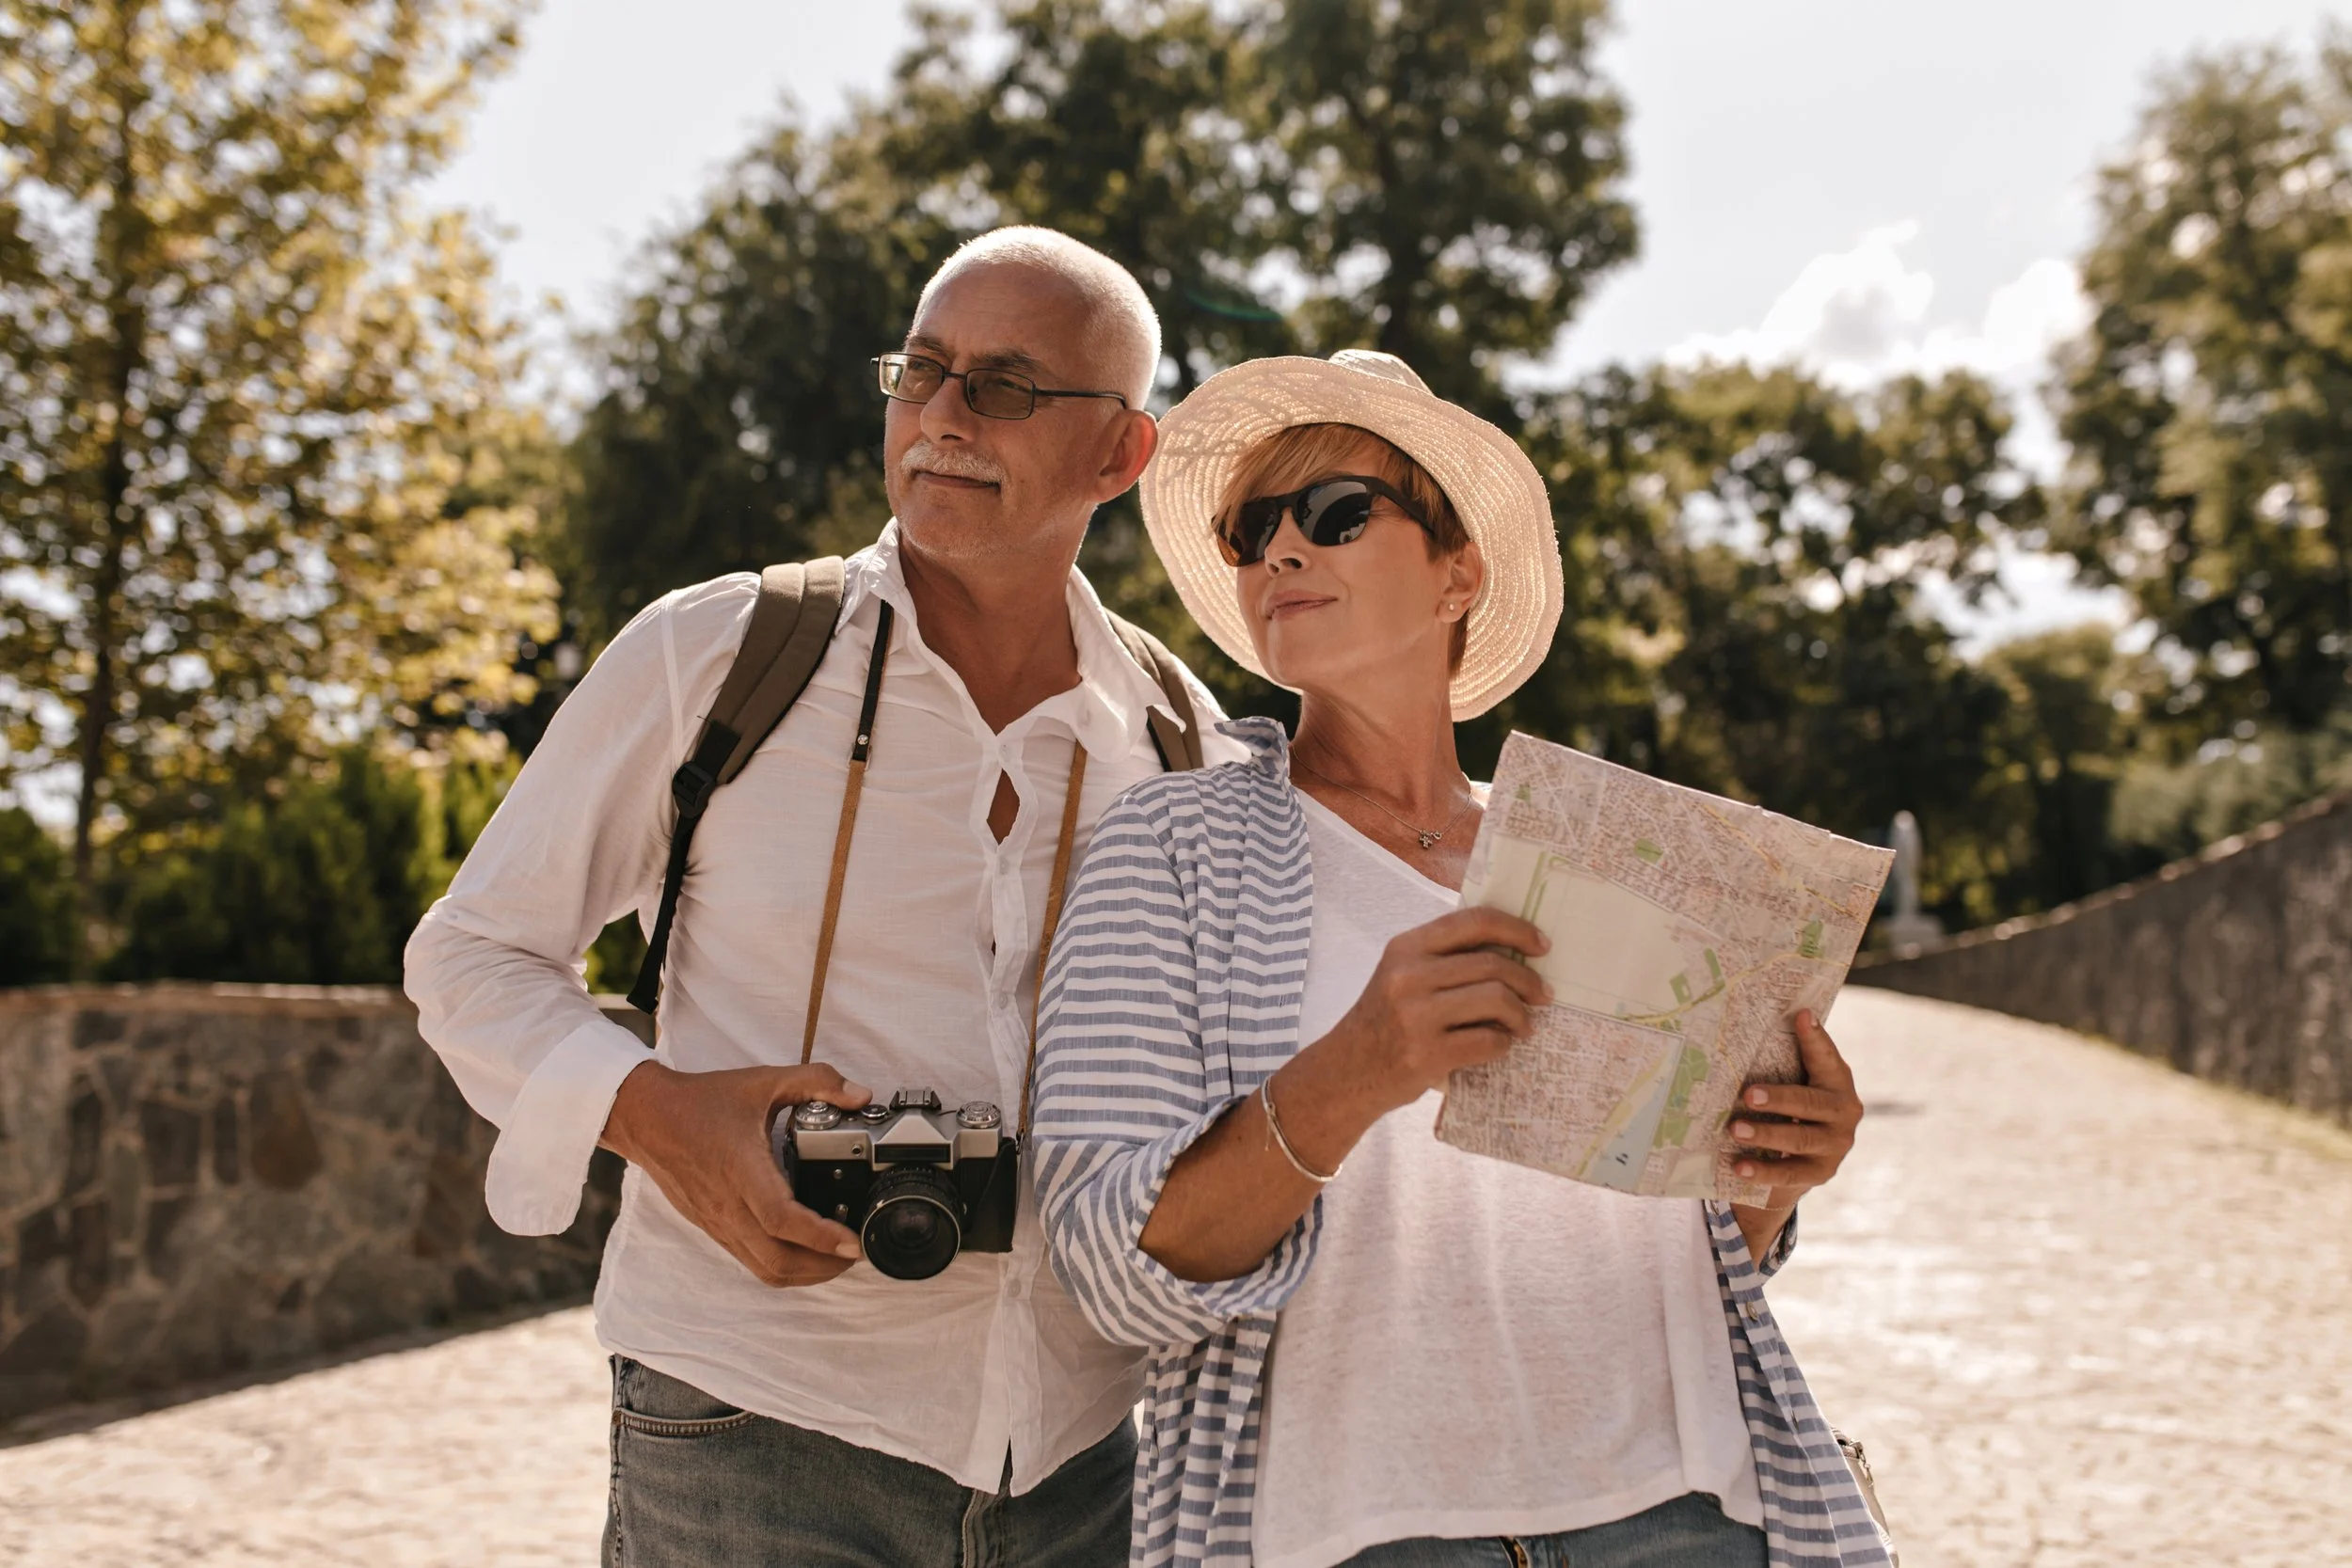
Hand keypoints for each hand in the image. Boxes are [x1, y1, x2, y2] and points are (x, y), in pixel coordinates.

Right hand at [601, 1060, 872, 1287]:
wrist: (646, 1118)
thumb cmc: (703, 1101)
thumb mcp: (764, 1081)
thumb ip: (817, 1081)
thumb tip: (861, 1095)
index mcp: (742, 1170)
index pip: (781, 1219)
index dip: (820, 1237)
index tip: (853, 1241)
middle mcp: (729, 1205)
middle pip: (777, 1260)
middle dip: (823, 1266)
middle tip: (856, 1252)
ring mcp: (719, 1222)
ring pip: (764, 1269)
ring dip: (805, 1274)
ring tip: (836, 1258)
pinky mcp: (713, 1227)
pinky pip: (750, 1261)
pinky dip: (782, 1266)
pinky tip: (803, 1251)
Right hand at [1317, 906, 1551, 1118]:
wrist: (1347, 1072)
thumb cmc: (1385, 1021)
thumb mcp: (1402, 975)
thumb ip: (1445, 958)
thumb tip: (1514, 948)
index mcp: (1406, 947)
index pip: (1474, 921)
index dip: (1517, 929)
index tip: (1542, 945)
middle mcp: (1408, 975)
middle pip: (1493, 964)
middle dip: (1528, 981)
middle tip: (1542, 995)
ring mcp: (1416, 1016)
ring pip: (1496, 999)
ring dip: (1521, 1015)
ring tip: (1524, 1026)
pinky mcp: (1426, 1054)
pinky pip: (1489, 1041)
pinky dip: (1504, 1044)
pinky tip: (1500, 1045)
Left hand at [1728, 1008, 1862, 1238]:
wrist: (1806, 1159)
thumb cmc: (1795, 1106)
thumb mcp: (1797, 1082)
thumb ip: (1787, 1061)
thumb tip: (1757, 1025)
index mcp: (1838, 1082)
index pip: (1827, 1058)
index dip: (1815, 1038)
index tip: (1801, 1016)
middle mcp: (1844, 1112)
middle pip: (1810, 1104)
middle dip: (1779, 1099)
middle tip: (1748, 1095)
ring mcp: (1835, 1145)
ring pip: (1799, 1139)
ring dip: (1766, 1134)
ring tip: (1735, 1129)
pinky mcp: (1822, 1173)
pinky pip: (1790, 1173)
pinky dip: (1763, 1171)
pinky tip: (1739, 1166)